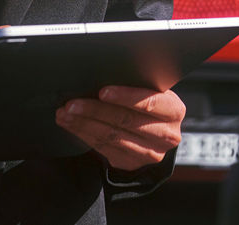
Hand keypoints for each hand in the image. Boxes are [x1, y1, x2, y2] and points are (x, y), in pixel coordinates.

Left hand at [55, 86, 184, 171]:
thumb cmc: (149, 103)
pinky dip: (83, 134)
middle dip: (95, 110)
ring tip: (65, 113)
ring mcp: (149, 153)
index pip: (150, 102)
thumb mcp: (153, 91)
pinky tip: (71, 124)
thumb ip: (138, 85)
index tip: (102, 91)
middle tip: (72, 103)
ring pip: (111, 136)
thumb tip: (102, 74)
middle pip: (126, 121)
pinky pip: (103, 148)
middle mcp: (166, 135)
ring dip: (83, 124)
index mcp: (174, 111)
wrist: (156, 133)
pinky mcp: (131, 163)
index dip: (125, 96)